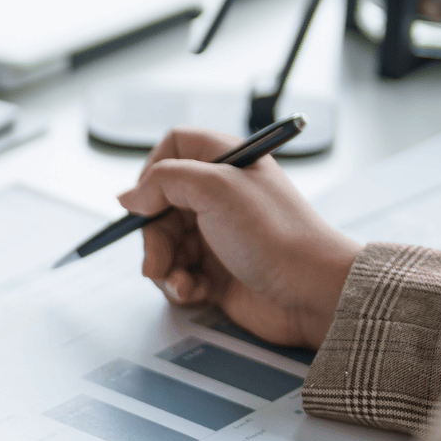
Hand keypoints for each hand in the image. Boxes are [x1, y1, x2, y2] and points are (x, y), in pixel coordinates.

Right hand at [118, 127, 362, 349]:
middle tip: (159, 259)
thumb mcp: (215, 189)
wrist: (311, 292)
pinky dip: (179, 285)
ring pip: (164, 244)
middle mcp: (221, 196)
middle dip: (153, 235)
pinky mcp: (216, 272)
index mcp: (226, 163)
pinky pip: (178, 274)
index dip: (152, 171)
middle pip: (159, 204)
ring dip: (164, 266)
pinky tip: (194, 292)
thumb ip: (163, 181)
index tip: (146, 199)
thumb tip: (128, 197)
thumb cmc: (275, 235)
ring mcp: (217, 235)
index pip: (174, 148)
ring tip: (180, 282)